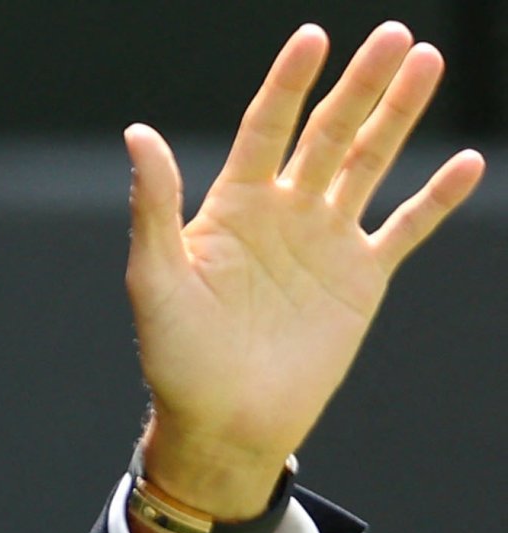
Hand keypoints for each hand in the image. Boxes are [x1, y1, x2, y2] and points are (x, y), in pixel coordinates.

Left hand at [127, 21, 484, 517]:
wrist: (223, 423)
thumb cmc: (176, 358)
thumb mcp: (156, 278)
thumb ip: (154, 205)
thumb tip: (138, 133)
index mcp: (231, 207)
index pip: (264, 128)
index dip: (288, 83)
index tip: (313, 37)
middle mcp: (282, 214)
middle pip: (328, 133)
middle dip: (361, 84)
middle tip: (396, 35)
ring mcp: (324, 242)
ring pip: (369, 163)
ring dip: (398, 116)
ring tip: (426, 63)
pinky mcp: (360, 279)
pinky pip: (405, 228)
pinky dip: (434, 198)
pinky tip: (465, 162)